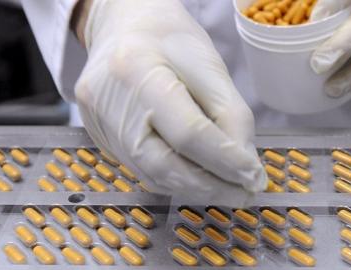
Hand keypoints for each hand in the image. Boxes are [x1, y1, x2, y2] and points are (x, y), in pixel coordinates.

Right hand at [72, 0, 266, 202]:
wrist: (123, 27)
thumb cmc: (169, 40)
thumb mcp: (209, 67)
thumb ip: (230, 116)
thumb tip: (245, 167)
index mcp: (137, 69)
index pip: (187, 132)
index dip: (225, 161)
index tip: (254, 177)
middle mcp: (108, 100)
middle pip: (163, 163)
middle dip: (210, 186)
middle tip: (243, 193)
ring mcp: (97, 121)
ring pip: (151, 174)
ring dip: (194, 188)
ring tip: (226, 188)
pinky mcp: (97, 135)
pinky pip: (140, 168)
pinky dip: (173, 178)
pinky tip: (196, 177)